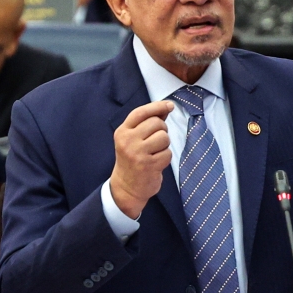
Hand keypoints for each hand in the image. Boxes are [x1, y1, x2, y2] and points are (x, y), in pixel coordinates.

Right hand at [111, 100, 174, 218]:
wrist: (126, 187)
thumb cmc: (132, 159)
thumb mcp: (133, 139)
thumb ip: (148, 122)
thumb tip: (166, 107)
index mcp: (122, 132)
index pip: (141, 112)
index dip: (157, 106)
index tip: (169, 105)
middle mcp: (128, 141)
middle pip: (156, 123)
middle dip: (162, 130)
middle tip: (155, 141)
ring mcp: (138, 154)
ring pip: (164, 137)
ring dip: (164, 144)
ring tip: (155, 152)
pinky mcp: (149, 166)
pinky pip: (167, 153)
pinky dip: (165, 157)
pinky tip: (156, 162)